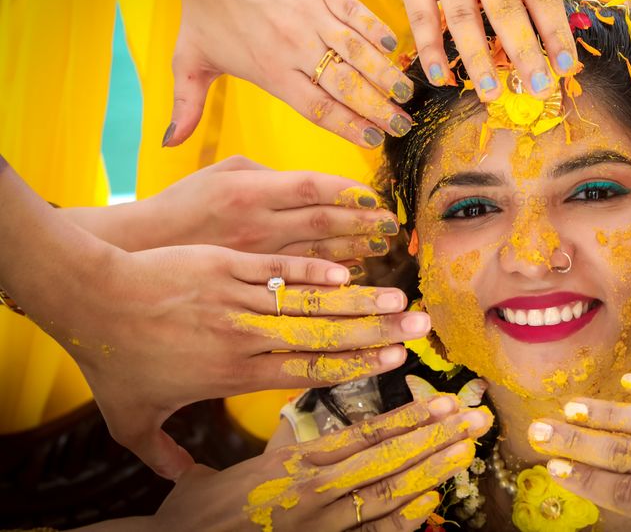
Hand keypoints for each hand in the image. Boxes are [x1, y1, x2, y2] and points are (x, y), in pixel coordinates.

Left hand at [46, 246, 426, 479]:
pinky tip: (345, 270)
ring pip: (307, 302)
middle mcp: (245, 338)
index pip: (308, 372)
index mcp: (234, 374)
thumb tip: (180, 484)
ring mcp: (237, 298)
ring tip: (397, 295)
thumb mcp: (133, 420)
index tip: (395, 360)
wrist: (90, 300)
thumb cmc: (111, 361)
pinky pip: (276, 270)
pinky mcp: (225, 266)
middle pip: (323, 337)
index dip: (356, 365)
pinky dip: (311, 271)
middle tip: (419, 327)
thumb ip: (163, 455)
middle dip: (377, 333)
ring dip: (357, 299)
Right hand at [141, 156, 398, 261]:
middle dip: (363, 222)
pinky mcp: (253, 282)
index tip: (374, 194)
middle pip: (324, 221)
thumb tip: (314, 185)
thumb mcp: (223, 173)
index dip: (348, 190)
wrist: (144, 247)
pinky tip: (354, 273)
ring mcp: (258, 257)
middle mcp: (258, 224)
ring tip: (384, 245)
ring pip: (318, 252)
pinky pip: (301, 279)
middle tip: (391, 223)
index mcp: (251, 190)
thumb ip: (271, 175)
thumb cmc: (186, 204)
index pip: (311, 186)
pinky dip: (329, 275)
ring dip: (356, 248)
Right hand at [147, 397, 490, 530]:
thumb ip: (280, 441)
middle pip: (388, 459)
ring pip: (387, 493)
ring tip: (465, 450)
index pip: (365, 434)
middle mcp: (313, 491)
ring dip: (432, 470)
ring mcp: (320, 525)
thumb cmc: (203, 511)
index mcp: (294, 462)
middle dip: (436, 437)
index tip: (443, 399)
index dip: (409, 417)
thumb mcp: (242, 468)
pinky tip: (431, 502)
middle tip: (473, 419)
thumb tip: (300, 413)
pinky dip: (404, 518)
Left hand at [160, 0, 412, 148]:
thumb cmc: (203, 8)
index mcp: (268, 70)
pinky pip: (357, 14)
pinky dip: (378, 31)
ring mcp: (311, 15)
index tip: (373, 141)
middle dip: (377, 109)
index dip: (348, 126)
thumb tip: (170, 145)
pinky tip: (396, 49)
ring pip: (357, 52)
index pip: (316, 107)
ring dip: (385, 74)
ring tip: (408, 94)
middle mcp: (293, 46)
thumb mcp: (188, 60)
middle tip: (402, 126)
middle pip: (344, 85)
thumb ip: (187, 106)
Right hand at [385, 0, 613, 99]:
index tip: (568, 66)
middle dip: (523, 51)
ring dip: (477, 60)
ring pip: (461, 15)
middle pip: (503, 5)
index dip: (554, 29)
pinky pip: (421, 17)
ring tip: (493, 94)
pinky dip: (431, 50)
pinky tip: (443, 78)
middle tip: (540, 90)